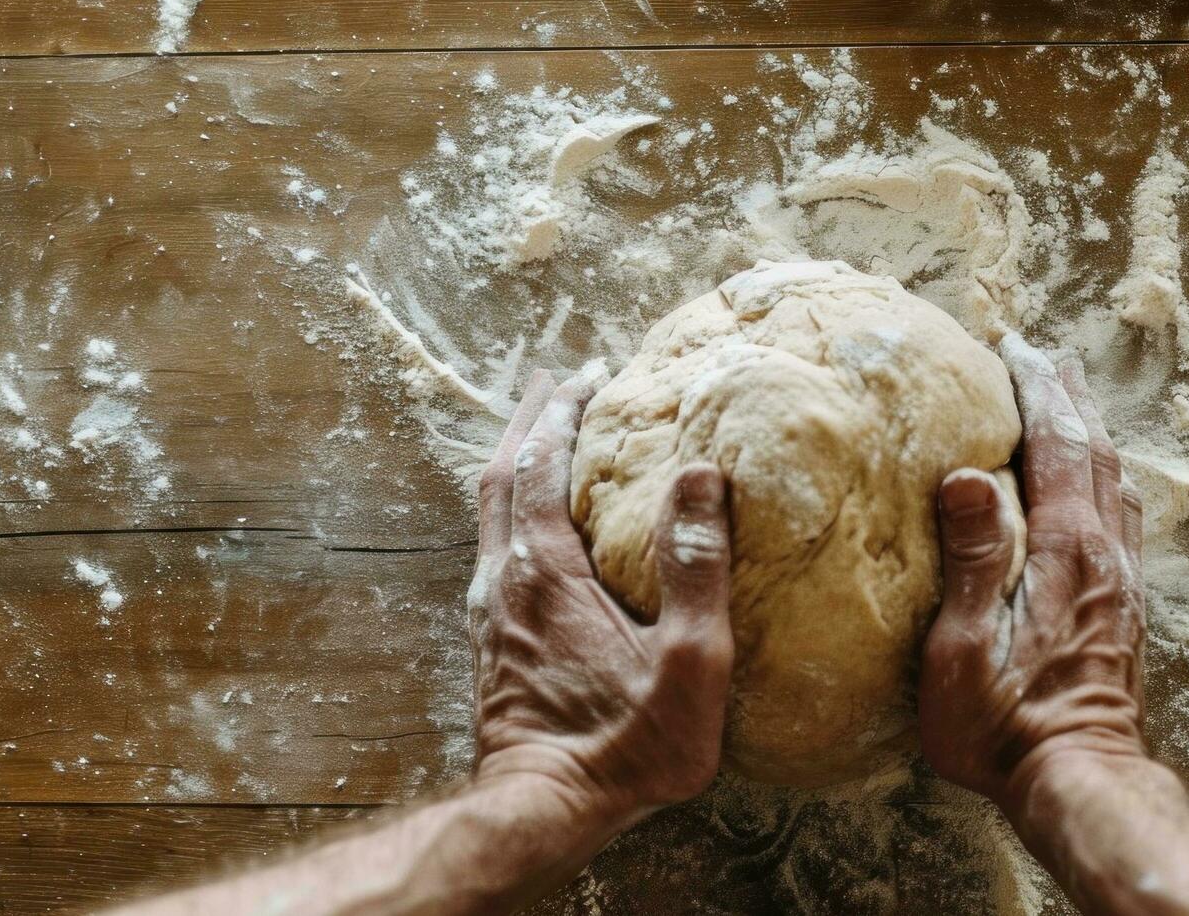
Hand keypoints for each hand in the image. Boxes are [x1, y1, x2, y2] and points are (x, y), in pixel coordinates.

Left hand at [469, 368, 734, 824]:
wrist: (543, 813)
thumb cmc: (625, 746)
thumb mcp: (689, 661)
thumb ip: (696, 565)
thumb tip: (699, 472)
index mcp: (544, 570)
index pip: (541, 463)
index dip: (565, 412)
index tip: (593, 375)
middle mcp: (503, 581)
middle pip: (500, 475)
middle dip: (529, 422)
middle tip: (560, 384)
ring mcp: (489, 614)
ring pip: (489, 514)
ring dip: (517, 464)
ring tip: (548, 439)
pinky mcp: (490, 644)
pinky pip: (494, 550)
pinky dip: (514, 510)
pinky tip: (540, 527)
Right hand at [917, 336, 1148, 811]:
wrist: (1079, 782)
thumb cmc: (1005, 728)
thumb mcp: (964, 649)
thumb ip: (972, 559)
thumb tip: (969, 474)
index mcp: (1066, 552)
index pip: (1057, 446)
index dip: (1036, 388)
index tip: (1012, 345)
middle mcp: (1104, 556)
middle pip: (1095, 451)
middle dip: (1068, 395)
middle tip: (1042, 352)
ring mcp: (1122, 582)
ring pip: (1116, 482)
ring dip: (1090, 431)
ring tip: (1068, 400)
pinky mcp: (1126, 609)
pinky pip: (1121, 518)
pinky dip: (1104, 478)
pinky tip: (1093, 487)